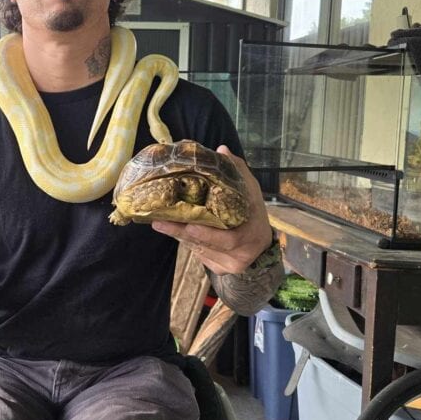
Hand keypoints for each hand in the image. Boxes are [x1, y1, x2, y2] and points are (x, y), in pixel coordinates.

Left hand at [151, 145, 272, 274]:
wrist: (262, 244)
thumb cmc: (254, 213)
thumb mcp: (250, 191)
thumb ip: (237, 171)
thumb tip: (221, 149)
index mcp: (251, 234)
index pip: (228, 239)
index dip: (207, 234)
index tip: (188, 226)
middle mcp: (240, 255)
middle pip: (206, 245)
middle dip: (181, 232)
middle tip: (159, 221)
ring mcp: (229, 265)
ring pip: (198, 250)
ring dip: (180, 236)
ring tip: (160, 222)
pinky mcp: (219, 270)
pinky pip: (198, 255)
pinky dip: (187, 241)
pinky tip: (176, 230)